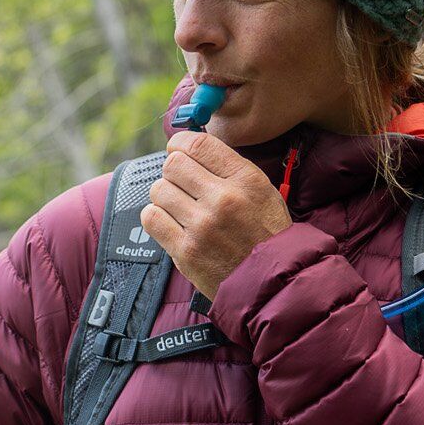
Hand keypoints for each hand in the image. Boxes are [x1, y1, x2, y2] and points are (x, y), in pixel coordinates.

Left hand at [140, 132, 293, 298]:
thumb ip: (228, 169)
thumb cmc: (266, 234)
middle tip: (181, 183)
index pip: (197, 144)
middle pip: (173, 165)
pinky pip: (151, 218)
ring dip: (165, 196)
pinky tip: (170, 221)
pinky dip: (157, 216)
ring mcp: (202, 226)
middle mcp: (223, 199)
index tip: (177, 149)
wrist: (272, 281)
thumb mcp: (262, 191)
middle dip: (173, 171)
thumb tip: (191, 149)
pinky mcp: (186, 251)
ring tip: (179, 206)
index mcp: (245, 180)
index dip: (179, 143)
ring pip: (159, 190)